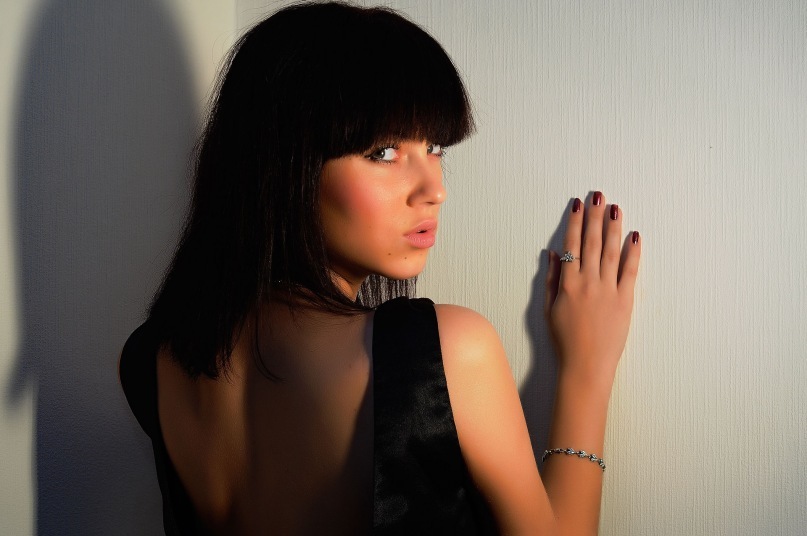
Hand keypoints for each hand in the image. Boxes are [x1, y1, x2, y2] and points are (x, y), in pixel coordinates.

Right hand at [544, 192, 640, 384]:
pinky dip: (633, 252)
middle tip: (598, 195)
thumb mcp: (549, 309)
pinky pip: (630, 271)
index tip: (578, 205)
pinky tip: (635, 236)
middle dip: (594, 216)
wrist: (585, 365)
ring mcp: (608, 290)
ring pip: (611, 251)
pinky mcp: (625, 300)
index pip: (571, 245)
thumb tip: (552, 254)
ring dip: (613, 227)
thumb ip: (552, 279)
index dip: (574, 222)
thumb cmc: (565, 340)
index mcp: (568, 283)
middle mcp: (588, 282)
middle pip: (592, 241)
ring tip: (615, 208)